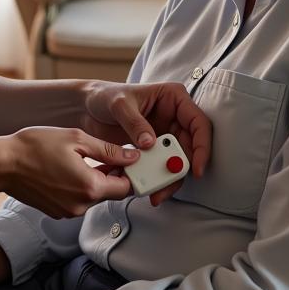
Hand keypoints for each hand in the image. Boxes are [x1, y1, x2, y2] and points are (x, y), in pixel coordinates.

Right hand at [0, 126, 137, 217]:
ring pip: (93, 197)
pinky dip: (78, 187)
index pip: (126, 188)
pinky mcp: (55, 212)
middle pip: (110, 194)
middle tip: (102, 154)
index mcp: (90, 187)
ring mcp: (67, 212)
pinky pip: (77, 201)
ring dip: (94, 181)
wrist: (3, 164)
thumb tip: (132, 157)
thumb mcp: (77, 139)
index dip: (129, 173)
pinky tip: (66, 169)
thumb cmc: (36, 146)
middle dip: (111, 175)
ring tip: (79, 158)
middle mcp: (81, 205)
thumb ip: (108, 151)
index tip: (126, 159)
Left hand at [82, 81, 210, 204]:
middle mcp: (174, 116)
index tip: (196, 168)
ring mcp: (164, 133)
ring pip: (176, 160)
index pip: (198, 122)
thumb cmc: (105, 96)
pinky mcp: (153, 148)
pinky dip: (154, 178)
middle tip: (167, 187)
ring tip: (154, 194)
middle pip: (190, 147)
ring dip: (168, 178)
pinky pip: (160, 166)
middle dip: (181, 169)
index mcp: (173, 98)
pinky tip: (142, 186)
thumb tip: (151, 143)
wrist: (86, 108)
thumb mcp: (119, 105)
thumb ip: (135, 122)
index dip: (202, 146)